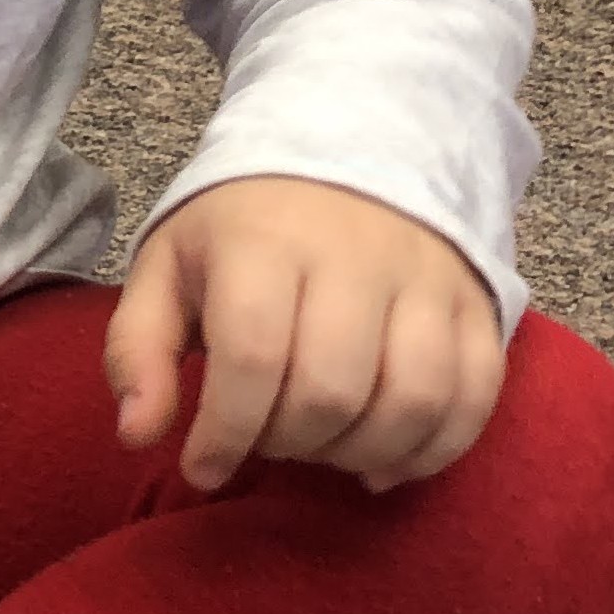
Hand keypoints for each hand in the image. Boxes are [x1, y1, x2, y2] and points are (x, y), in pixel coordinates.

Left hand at [104, 177, 503, 497]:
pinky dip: (432, 450)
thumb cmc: (243, 228)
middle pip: (333, 391)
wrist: (347, 146)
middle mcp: (357, 255)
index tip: (204, 467)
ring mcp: (428, 278)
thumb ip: (139, 350)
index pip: (254, 358)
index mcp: (266, 241)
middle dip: (289, 444)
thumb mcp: (168, 269)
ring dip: (359, 453)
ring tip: (322, 449)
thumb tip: (136, 435)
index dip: (226, 434)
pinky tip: (383, 463)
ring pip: (412, 400)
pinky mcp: (477, 302)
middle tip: (266, 440)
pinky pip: (474, 396)